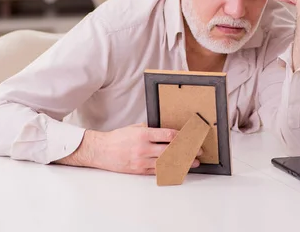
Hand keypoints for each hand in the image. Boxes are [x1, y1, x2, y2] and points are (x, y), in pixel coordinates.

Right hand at [59, 123, 201, 174]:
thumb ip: (150, 129)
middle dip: (187, 151)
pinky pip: (158, 172)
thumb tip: (168, 131)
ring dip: (182, 163)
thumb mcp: (134, 128)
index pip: (168, 136)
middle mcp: (143, 148)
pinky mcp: (139, 171)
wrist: (101, 150)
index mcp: (143, 135)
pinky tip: (179, 170)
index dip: (183, 137)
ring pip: (167, 163)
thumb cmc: (117, 138)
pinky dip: (170, 170)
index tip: (192, 138)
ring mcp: (141, 161)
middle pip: (171, 150)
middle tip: (198, 152)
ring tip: (193, 163)